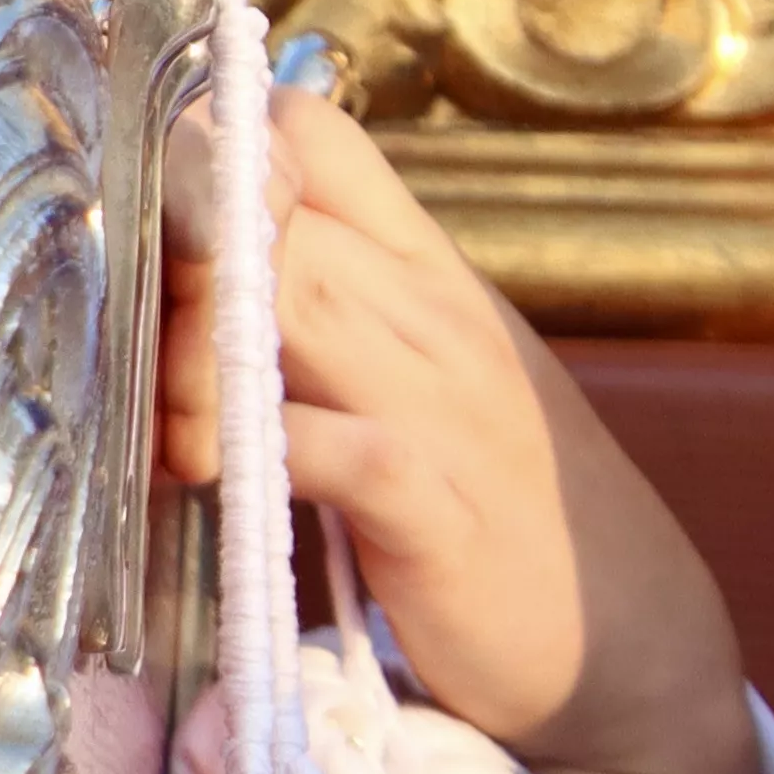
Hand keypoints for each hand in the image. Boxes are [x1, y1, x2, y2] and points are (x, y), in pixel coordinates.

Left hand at [166, 89, 754, 773]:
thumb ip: (339, 302)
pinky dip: (247, 448)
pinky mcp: (433, 509)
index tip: (166, 225)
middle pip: (269, 211)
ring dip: (188, 348)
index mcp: (435, 275)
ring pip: (281, 305)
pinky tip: (209, 472)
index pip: (310, 135)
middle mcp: (438, 318)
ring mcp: (442, 408)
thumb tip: (208, 249)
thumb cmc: (510, 505)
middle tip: (140, 336)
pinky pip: (322, 446)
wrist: (633, 638)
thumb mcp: (434, 372)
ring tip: (168, 415)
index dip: (216, 150)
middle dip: (172, 254)